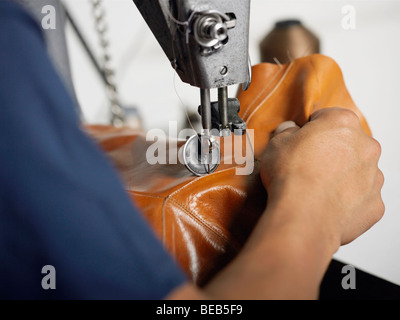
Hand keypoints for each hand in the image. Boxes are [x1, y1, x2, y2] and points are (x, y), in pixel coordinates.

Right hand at [260, 107, 384, 247]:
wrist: (302, 215)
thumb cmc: (291, 177)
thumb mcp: (276, 143)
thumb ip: (286, 132)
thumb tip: (289, 130)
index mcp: (342, 123)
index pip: (328, 118)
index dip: (312, 130)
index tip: (302, 142)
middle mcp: (365, 146)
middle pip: (348, 144)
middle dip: (331, 152)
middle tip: (308, 166)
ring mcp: (374, 176)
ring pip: (358, 172)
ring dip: (342, 176)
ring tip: (316, 189)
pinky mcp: (374, 203)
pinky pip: (361, 199)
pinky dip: (347, 201)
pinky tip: (327, 205)